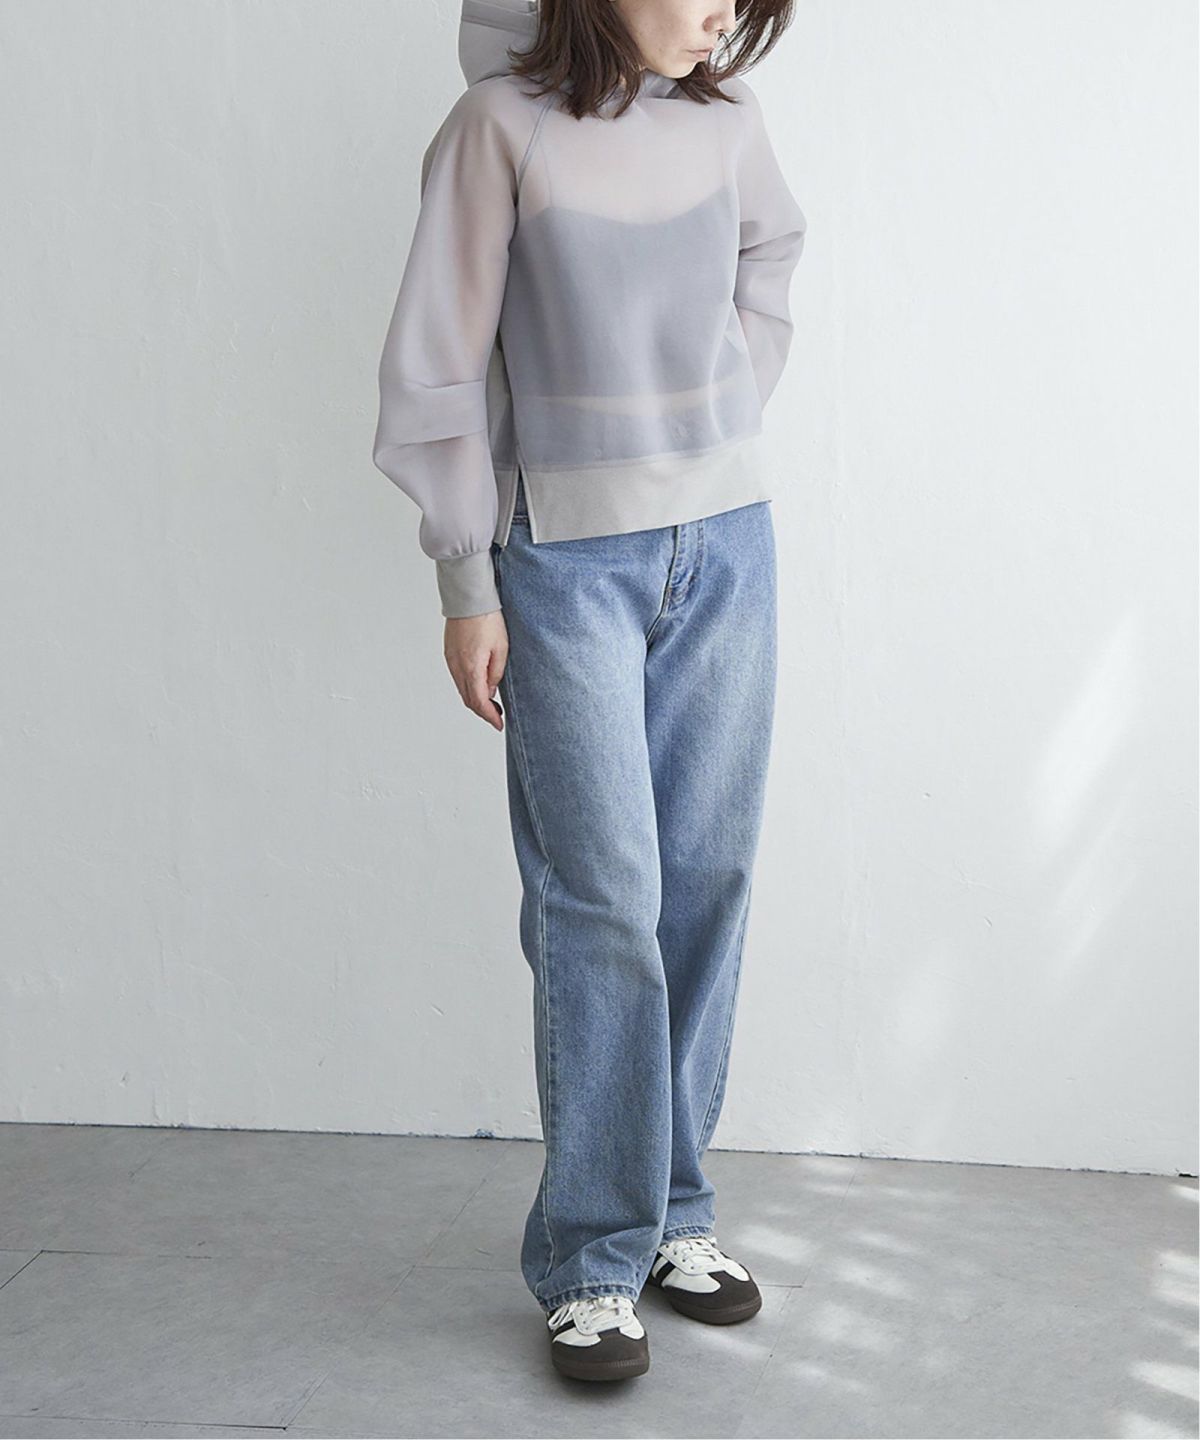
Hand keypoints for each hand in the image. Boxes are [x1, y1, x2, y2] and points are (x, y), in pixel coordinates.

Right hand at [444, 611, 507, 730]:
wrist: (469, 598)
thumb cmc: (488, 619)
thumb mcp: (501, 648)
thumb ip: (496, 673)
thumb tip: (491, 691)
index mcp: (471, 667)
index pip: (479, 701)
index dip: (489, 716)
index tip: (499, 724)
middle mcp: (457, 666)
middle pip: (468, 699)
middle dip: (483, 711)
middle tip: (498, 716)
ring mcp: (451, 660)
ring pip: (462, 689)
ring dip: (475, 699)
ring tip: (492, 703)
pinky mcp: (449, 653)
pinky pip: (458, 677)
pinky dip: (468, 687)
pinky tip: (480, 685)